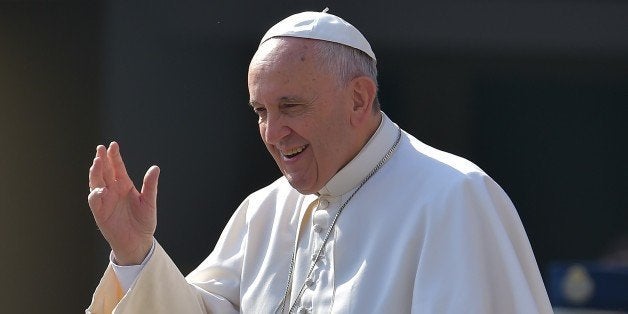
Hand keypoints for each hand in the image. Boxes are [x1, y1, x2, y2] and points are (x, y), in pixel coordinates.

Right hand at [88, 142, 159, 264]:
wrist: (139, 241)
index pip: (117, 167)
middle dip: (102, 160)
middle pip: (105, 172)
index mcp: (124, 185)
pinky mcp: (100, 213)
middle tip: (100, 149)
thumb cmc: (144, 221)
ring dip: (95, 173)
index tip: (113, 145)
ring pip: (96, 183)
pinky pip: (95, 201)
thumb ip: (150, 185)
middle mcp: (113, 190)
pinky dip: (96, 194)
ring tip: (97, 162)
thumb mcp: (149, 201)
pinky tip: (100, 189)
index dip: (114, 156)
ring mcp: (105, 201)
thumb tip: (155, 167)